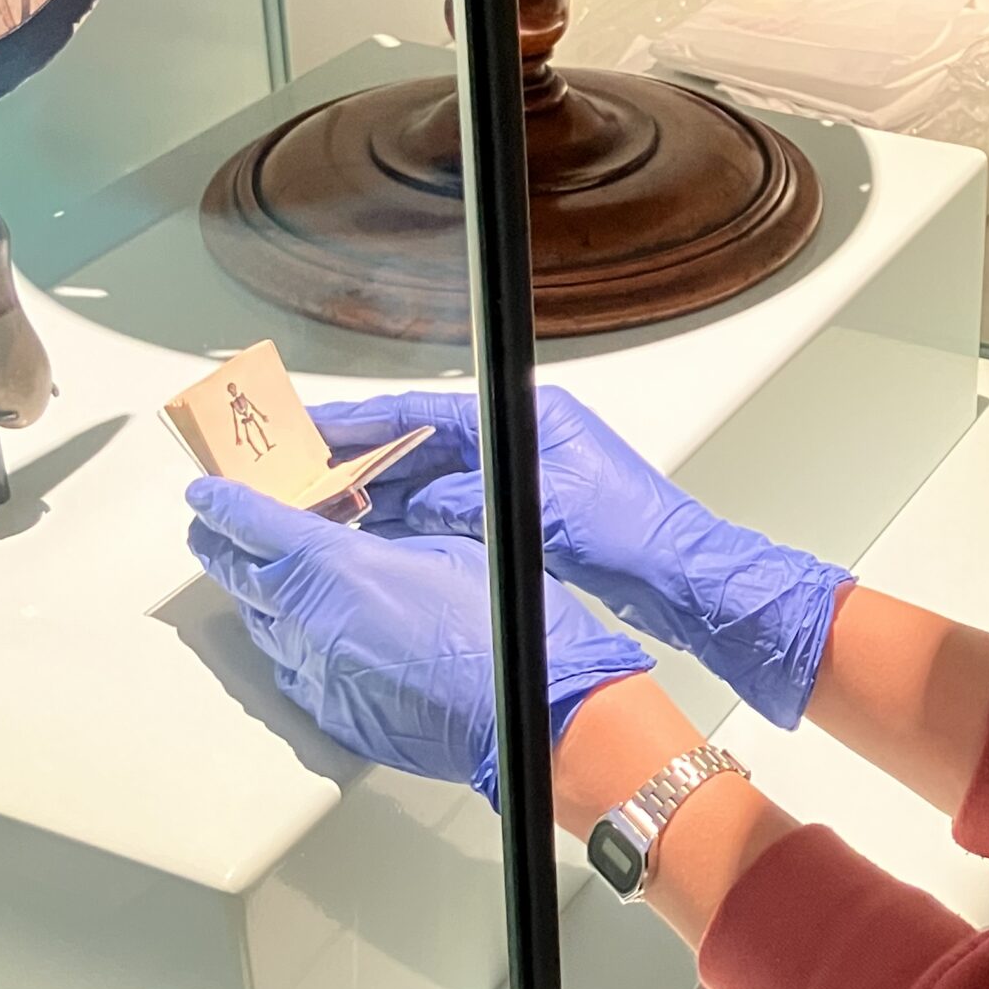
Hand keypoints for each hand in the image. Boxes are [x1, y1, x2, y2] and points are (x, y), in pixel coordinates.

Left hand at [186, 479, 653, 806]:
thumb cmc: (501, 633)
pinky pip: (292, 671)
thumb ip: (386, 541)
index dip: (224, 504)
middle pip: (242, 577)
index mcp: (338, 568)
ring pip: (263, 628)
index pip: (255, 525)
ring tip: (261, 579)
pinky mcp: (333, 713)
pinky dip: (291, 645)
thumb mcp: (447, 549)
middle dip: (222, 547)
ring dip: (258, 599)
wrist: (523, 715)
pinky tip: (308, 635)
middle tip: (211, 530)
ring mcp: (318, 674)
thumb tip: (360, 539)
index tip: (207, 494)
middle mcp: (313, 623)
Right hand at [311, 388, 851, 729]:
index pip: (423, 411)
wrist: (683, 576)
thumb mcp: (535, 512)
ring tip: (329, 509)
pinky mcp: (529, 516)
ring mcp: (525, 478)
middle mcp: (523, 439)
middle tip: (305, 474)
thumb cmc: (635, 534)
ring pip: (434, 481)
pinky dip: (419, 522)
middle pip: (423, 443)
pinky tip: (384, 538)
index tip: (313, 428)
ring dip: (386, 496)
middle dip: (365, 461)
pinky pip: (456, 512)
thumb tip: (415, 504)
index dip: (363, 421)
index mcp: (526, 417)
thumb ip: (467, 501)